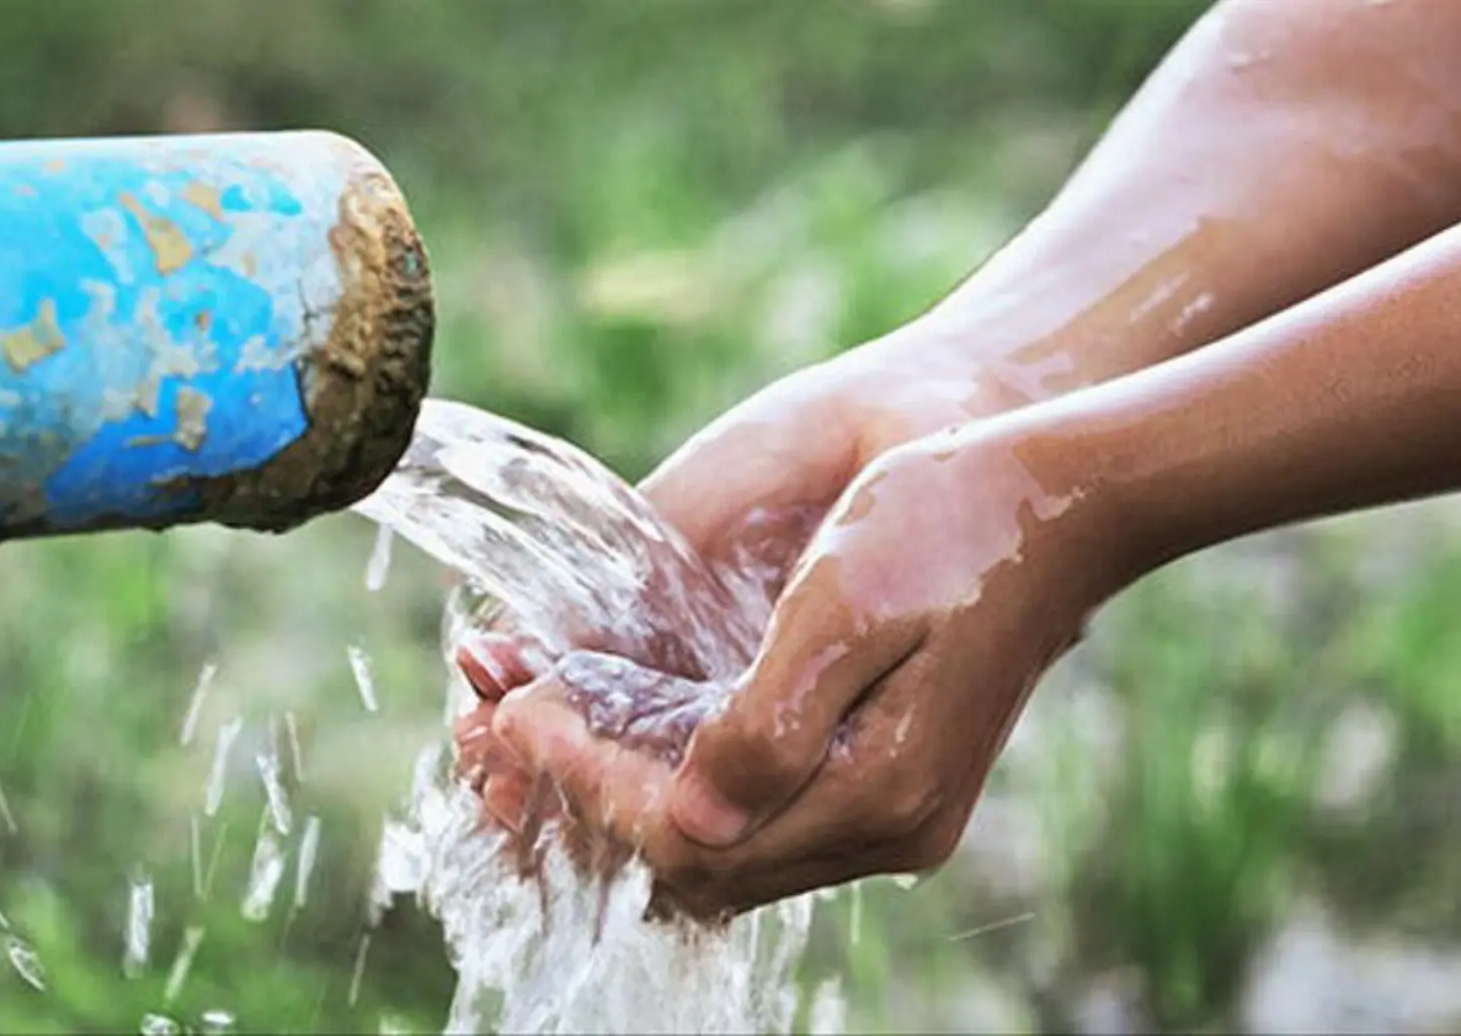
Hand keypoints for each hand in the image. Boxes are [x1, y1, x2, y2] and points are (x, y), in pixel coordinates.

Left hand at [491, 415, 1126, 918]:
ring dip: (630, 794)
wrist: (1057, 499)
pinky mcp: (891, 782)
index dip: (589, 782)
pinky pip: (761, 813)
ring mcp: (894, 812)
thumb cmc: (950, 523)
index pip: (690, 835)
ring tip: (553, 724)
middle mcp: (888, 825)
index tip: (521, 713)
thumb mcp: (847, 602)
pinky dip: (684, 782)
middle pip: (700, 861)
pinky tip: (637, 727)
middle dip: (591, 798)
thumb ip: (769, 721)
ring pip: (725, 845)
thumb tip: (686, 815)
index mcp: (879, 790)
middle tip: (511, 724)